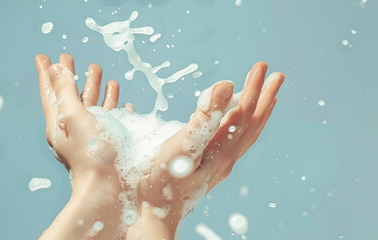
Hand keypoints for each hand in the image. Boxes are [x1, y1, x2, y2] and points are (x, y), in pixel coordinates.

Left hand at [35, 53, 126, 238]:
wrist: (108, 187)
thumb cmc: (90, 152)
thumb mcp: (74, 116)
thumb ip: (65, 92)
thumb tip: (56, 69)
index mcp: (59, 124)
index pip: (49, 93)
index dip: (46, 74)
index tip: (42, 57)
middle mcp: (72, 131)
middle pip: (71, 97)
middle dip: (72, 77)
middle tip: (70, 58)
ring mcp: (90, 138)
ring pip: (91, 107)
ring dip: (95, 89)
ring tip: (101, 72)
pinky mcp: (107, 145)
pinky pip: (111, 120)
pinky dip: (115, 108)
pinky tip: (123, 103)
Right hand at [126, 62, 284, 238]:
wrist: (153, 216)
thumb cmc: (161, 183)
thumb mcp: (181, 146)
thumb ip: (204, 117)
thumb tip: (227, 85)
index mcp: (222, 152)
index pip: (244, 114)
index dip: (253, 88)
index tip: (262, 66)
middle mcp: (226, 159)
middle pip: (253, 124)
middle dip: (265, 97)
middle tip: (277, 75)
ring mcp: (219, 165)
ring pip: (247, 134)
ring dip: (258, 111)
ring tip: (266, 96)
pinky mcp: (209, 168)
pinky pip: (235, 141)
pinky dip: (242, 125)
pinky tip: (233, 122)